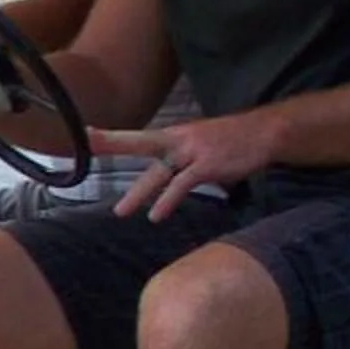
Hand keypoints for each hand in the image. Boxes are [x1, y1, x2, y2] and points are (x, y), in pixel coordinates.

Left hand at [91, 111, 276, 219]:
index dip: (111, 136)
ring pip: (159, 171)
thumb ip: (178, 157)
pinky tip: (156, 216)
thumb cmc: (231, 141)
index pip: (137, 136)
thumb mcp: (198, 142)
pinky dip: (168, 201)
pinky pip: (183, 185)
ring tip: (120, 213)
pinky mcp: (208, 165)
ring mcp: (193, 151)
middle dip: (112, 143)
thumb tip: (162, 174)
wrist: (265, 133)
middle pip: (139, 141)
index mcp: (174, 135)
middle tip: (87, 144)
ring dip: (138, 193)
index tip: (84, 135)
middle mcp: (179, 139)